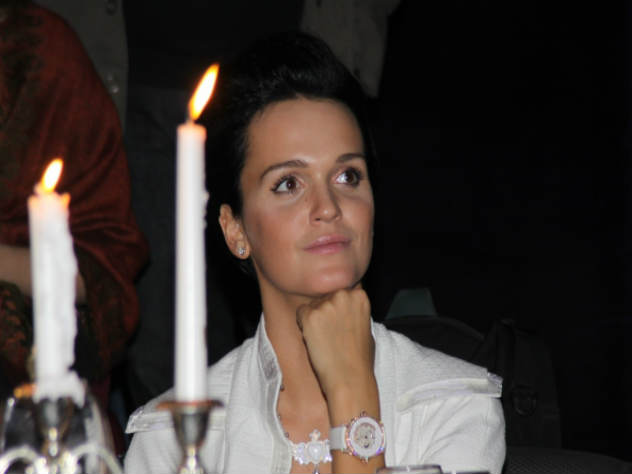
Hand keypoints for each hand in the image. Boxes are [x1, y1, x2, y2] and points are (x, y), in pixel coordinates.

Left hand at [296, 284, 373, 400]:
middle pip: (324, 297)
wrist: (350, 379)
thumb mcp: (366, 327)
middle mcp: (343, 295)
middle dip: (325, 312)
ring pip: (311, 306)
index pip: (339, 292)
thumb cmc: (360, 359)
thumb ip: (355, 311)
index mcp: (359, 296)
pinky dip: (304, 327)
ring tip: (327, 341)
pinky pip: (300, 314)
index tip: (342, 325)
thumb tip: (347, 307)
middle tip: (333, 335)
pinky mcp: (310, 316)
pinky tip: (316, 341)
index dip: (338, 309)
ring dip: (314, 320)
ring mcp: (326, 304)